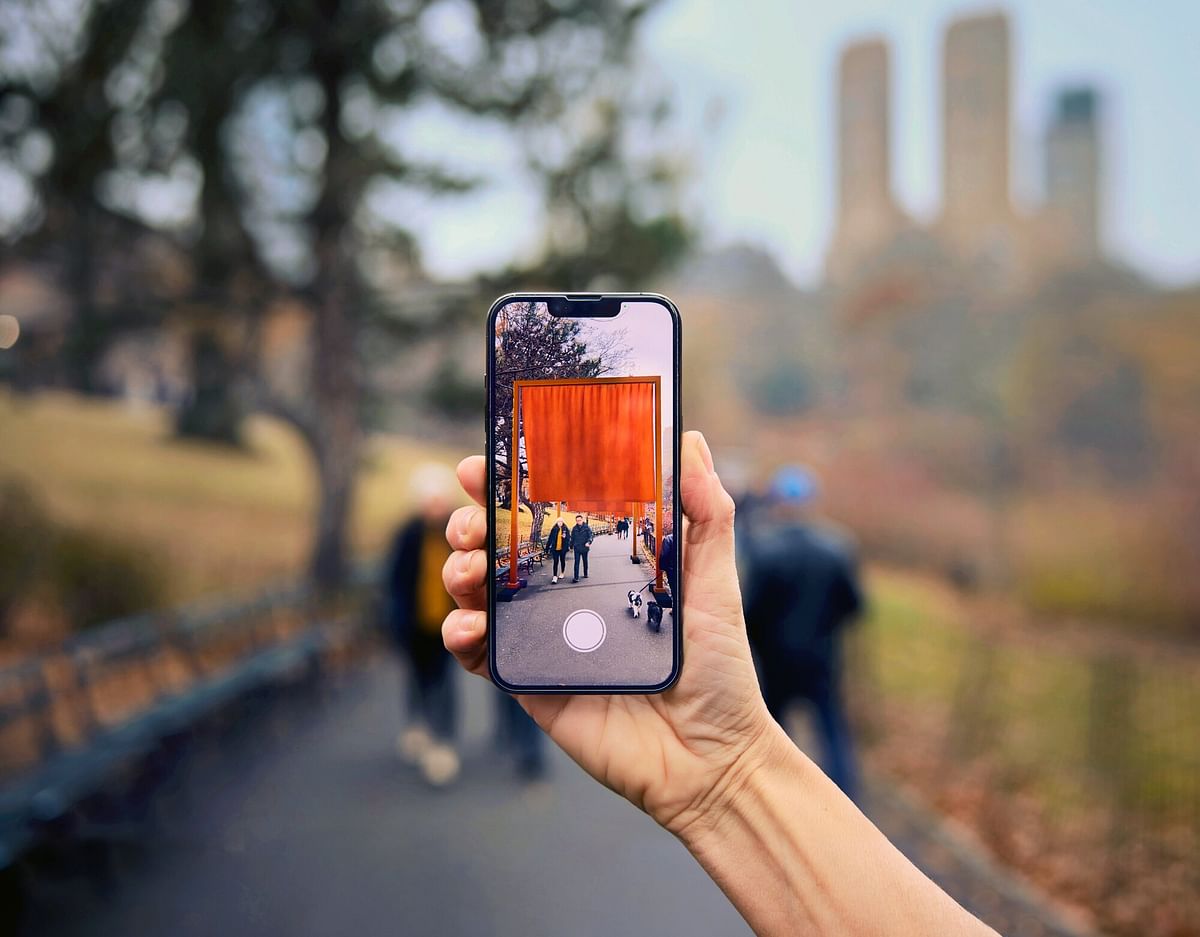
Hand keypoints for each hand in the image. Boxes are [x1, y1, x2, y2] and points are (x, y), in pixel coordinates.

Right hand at [441, 431, 779, 835]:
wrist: (709, 757)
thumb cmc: (719, 669)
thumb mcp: (715, 581)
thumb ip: (706, 513)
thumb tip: (689, 441)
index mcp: (601, 562)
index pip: (545, 511)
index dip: (508, 485)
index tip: (483, 462)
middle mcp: (565, 594)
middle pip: (499, 546)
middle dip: (471, 524)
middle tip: (472, 525)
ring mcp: (542, 637)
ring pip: (478, 593)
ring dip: (458, 573)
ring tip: (470, 573)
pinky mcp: (529, 683)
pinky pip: (480, 655)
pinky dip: (461, 636)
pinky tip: (468, 627)